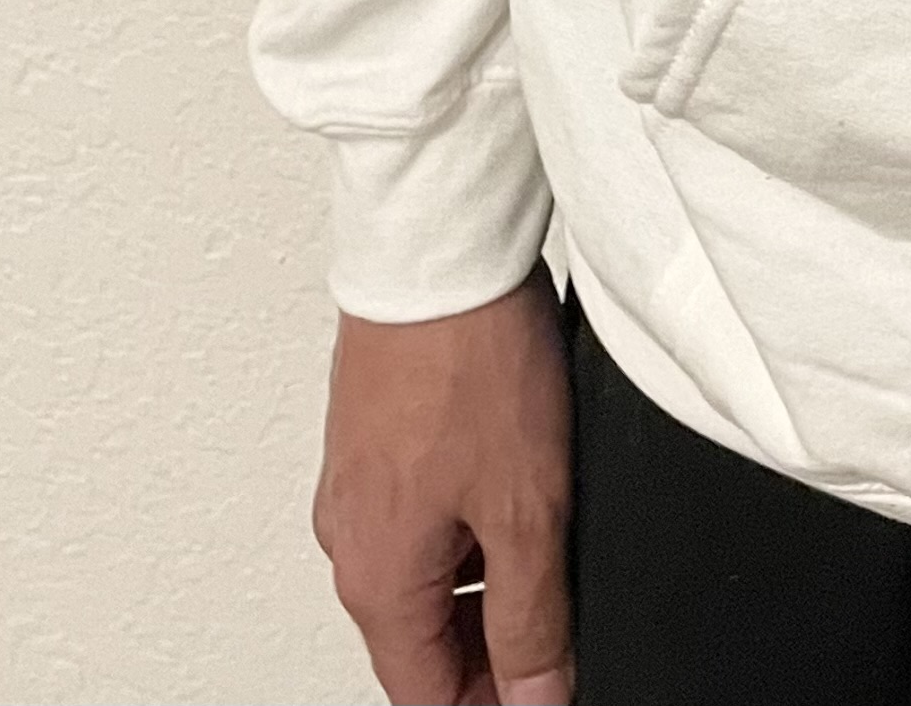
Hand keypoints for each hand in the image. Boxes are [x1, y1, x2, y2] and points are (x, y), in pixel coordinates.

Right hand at [312, 273, 575, 705]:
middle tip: (560, 629)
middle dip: (489, 644)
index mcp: (377, 577)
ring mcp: (356, 484)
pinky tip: (520, 478)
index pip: (425, 692)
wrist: (437, 250)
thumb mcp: (528, 507)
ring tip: (552, 542)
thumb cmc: (470, 360)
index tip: (542, 690)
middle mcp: (350, 538)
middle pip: (420, 636)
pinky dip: (466, 517)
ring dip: (482, 576)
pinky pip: (418, 508)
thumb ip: (534, 616)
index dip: (490, 702)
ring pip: (422, 569)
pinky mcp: (373, 435)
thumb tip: (536, 697)